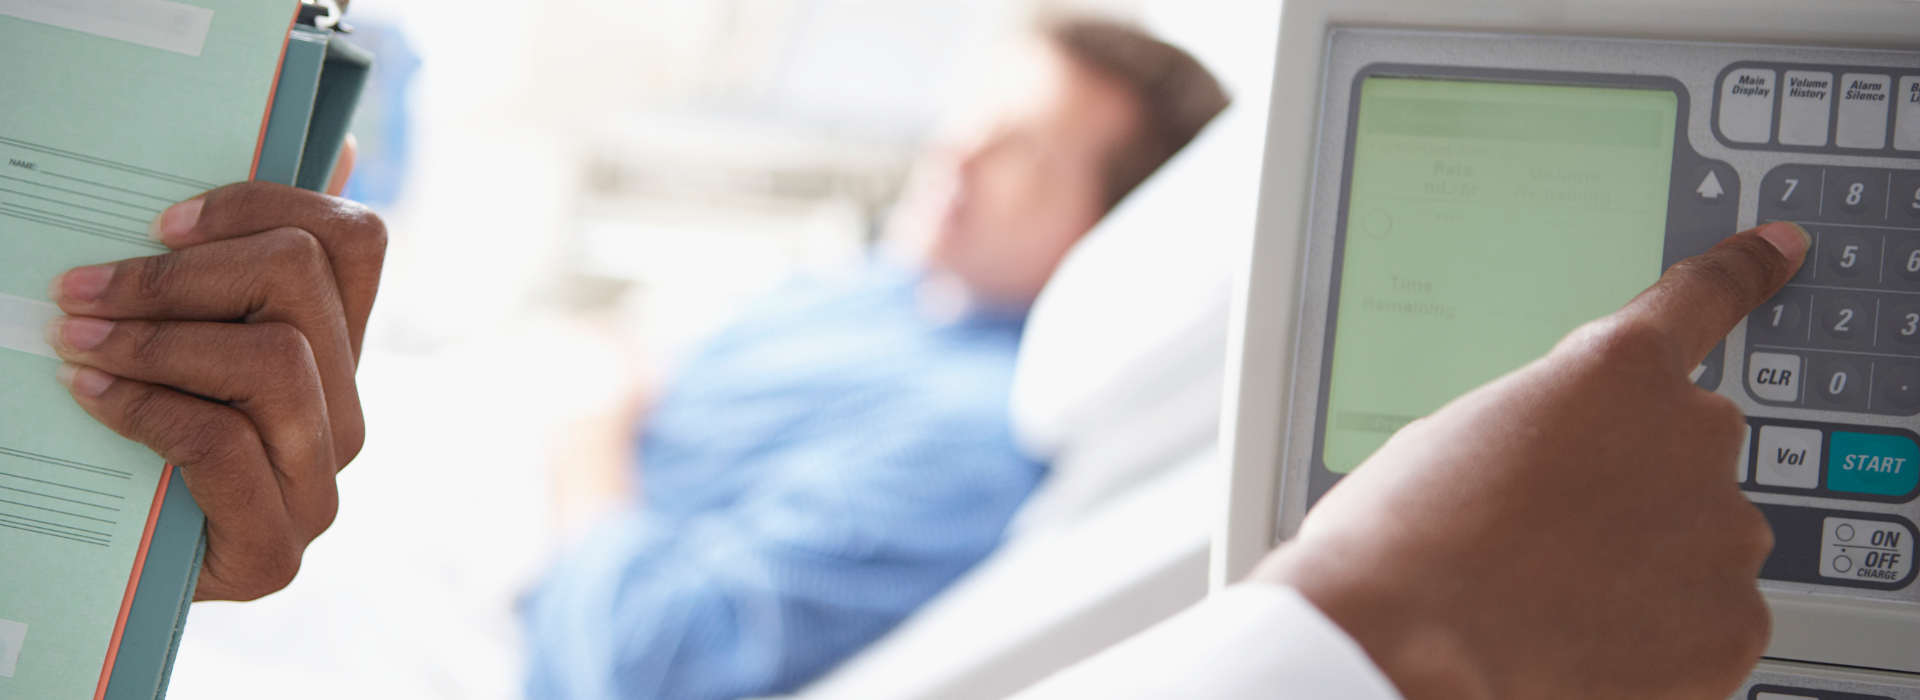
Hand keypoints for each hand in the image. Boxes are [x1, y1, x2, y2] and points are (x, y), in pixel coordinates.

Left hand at [46, 176, 384, 600]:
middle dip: (177, 276)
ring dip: (156, 341)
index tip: (161, 220)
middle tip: (81, 288)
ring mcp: (321, 486)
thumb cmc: (147, 437)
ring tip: (75, 342)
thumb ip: (247, 258)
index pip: (356, 240)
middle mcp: (349, 413)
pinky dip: (146, 410)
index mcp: (342, 352)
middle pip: (300, 283)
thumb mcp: (193, 336)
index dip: (263, 204)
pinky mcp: (276, 551)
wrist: (115, 575)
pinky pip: (223, 443)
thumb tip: (345, 148)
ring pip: (273, 359)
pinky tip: (92, 399)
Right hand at [1252, 222, 1808, 698]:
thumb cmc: (1402, 543)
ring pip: (1700, 544)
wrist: (1405, 646)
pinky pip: (1708, 623)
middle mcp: (1688, 434)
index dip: (1745, 270)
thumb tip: (1558, 473)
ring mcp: (1719, 533)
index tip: (1777, 250)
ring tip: (1553, 600)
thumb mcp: (1452, 440)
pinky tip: (1583, 643)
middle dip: (1638, 487)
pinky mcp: (1730, 625)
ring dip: (1647, 567)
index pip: (1703, 297)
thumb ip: (1541, 429)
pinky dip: (1660, 639)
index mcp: (1611, 370)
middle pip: (1688, 450)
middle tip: (1553, 536)